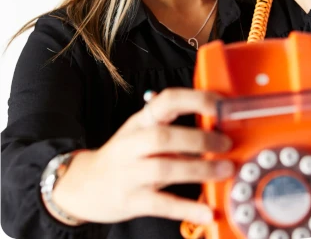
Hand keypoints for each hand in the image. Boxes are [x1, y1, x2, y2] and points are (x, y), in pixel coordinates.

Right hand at [53, 89, 233, 224]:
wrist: (84, 185)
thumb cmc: (124, 154)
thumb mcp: (141, 131)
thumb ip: (171, 125)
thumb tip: (213, 121)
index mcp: (140, 122)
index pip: (166, 101)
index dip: (195, 100)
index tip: (219, 104)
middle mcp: (132, 144)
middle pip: (164, 136)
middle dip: (199, 139)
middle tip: (225, 143)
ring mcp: (129, 173)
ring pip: (164, 169)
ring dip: (198, 169)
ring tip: (224, 170)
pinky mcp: (131, 201)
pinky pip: (161, 204)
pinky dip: (185, 207)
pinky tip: (207, 211)